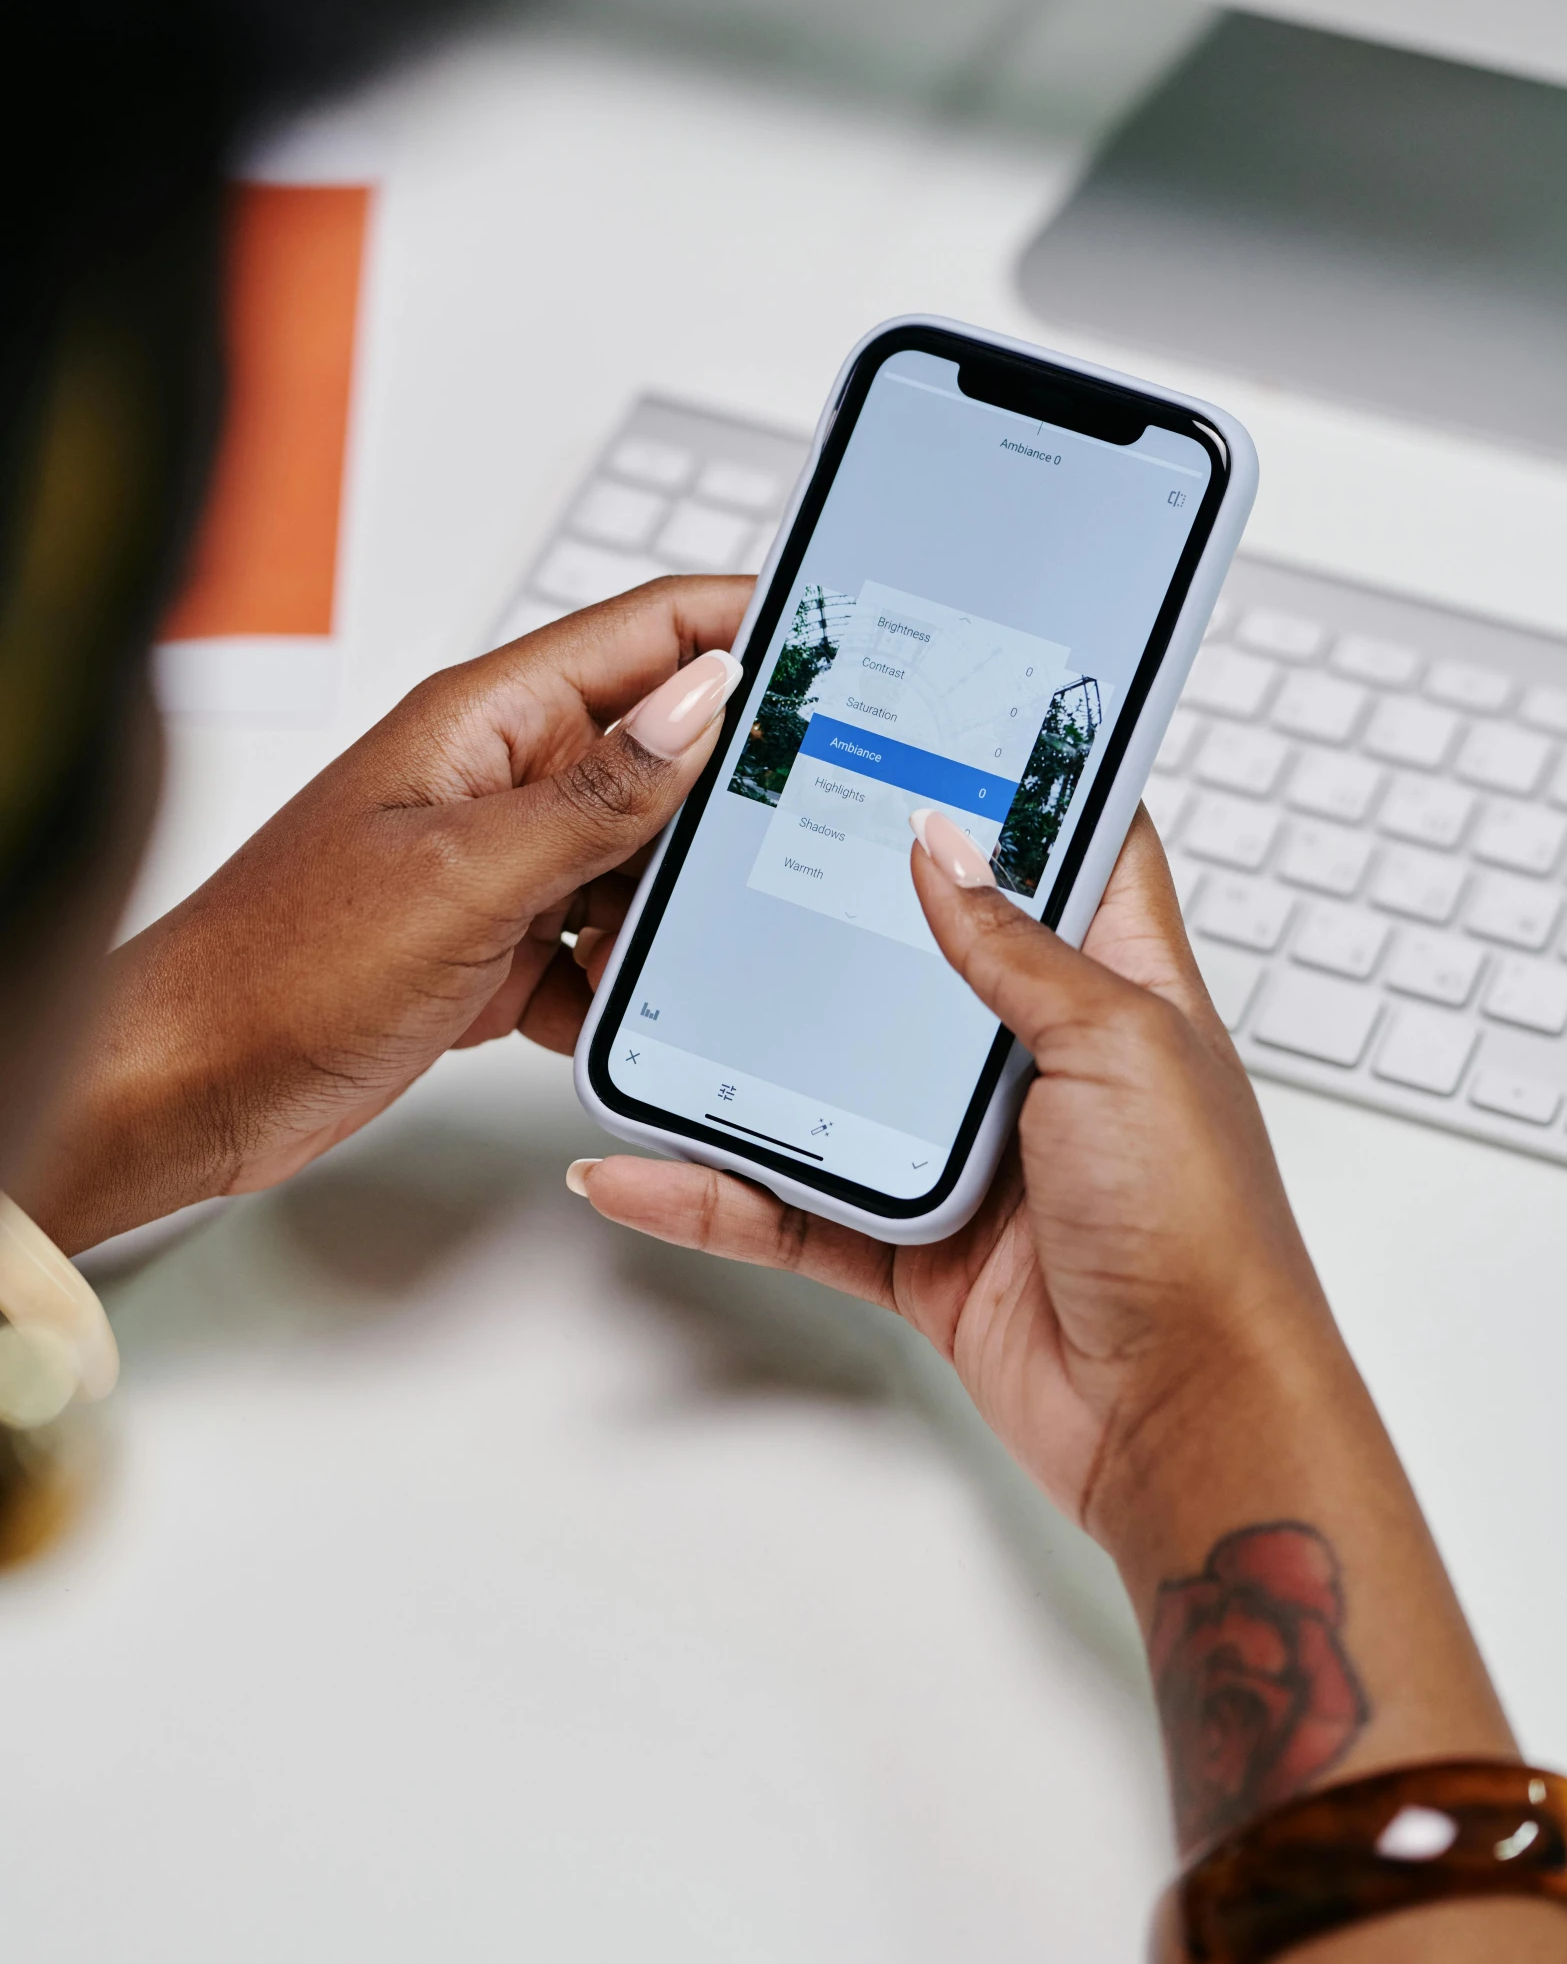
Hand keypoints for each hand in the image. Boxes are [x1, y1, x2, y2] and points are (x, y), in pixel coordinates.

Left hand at [33, 577, 748, 1250]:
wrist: (192, 1084)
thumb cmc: (280, 962)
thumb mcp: (462, 872)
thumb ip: (596, 794)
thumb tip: (705, 699)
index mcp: (488, 721)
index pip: (646, 633)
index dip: (746, 622)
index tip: (840, 637)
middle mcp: (501, 780)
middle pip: (657, 748)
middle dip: (733, 781)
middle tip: (818, 809)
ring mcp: (501, 866)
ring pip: (638, 857)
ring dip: (678, 897)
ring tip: (722, 928)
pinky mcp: (497, 947)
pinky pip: (600, 946)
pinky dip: (624, 980)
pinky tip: (626, 1009)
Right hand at [575, 810, 1527, 1863]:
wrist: (1183, 1421)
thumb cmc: (1201, 1232)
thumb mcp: (1119, 1047)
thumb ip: (1018, 949)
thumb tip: (942, 843)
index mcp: (1114, 988)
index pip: (1064, 853)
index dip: (1005, 790)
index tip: (922, 722)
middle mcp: (1036, 1059)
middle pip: (917, 957)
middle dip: (833, 905)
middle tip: (737, 837)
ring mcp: (968, 1152)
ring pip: (831, 1080)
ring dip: (744, 1052)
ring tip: (651, 992)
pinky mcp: (914, 1244)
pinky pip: (791, 1206)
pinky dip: (714, 1193)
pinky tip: (640, 1170)